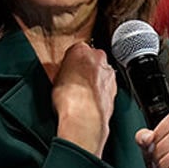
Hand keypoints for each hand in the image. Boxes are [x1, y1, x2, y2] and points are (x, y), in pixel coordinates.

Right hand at [53, 42, 116, 156]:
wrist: (84, 117)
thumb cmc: (69, 98)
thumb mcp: (54, 79)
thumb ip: (60, 71)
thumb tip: (58, 73)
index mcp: (81, 50)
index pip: (75, 50)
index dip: (70, 62)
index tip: (66, 70)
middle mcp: (99, 59)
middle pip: (91, 60)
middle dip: (84, 69)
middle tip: (73, 82)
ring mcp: (108, 74)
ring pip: (100, 74)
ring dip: (93, 82)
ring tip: (80, 96)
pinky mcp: (115, 90)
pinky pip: (105, 88)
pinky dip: (99, 93)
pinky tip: (89, 103)